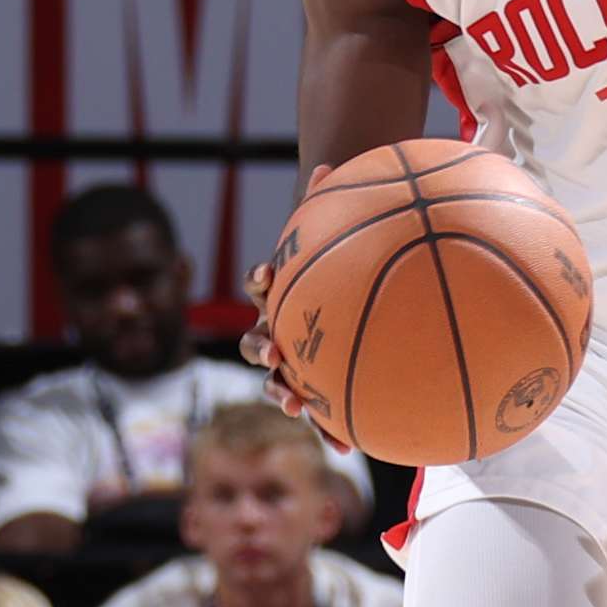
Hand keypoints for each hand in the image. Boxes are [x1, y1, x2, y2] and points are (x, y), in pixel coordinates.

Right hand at [241, 169, 350, 441]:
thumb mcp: (336, 232)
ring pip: (278, 380)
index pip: (262, 284)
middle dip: (263, 352)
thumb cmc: (341, 258)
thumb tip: (330, 162)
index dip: (262, 279)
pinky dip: (328, 426)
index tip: (268, 273)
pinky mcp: (316, 385)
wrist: (346, 287)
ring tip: (294, 402)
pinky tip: (349, 445)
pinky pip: (320, 408)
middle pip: (257, 341)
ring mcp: (294, 360)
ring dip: (283, 393)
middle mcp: (279, 327)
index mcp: (281, 292)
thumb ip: (331, 199)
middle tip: (275, 358)